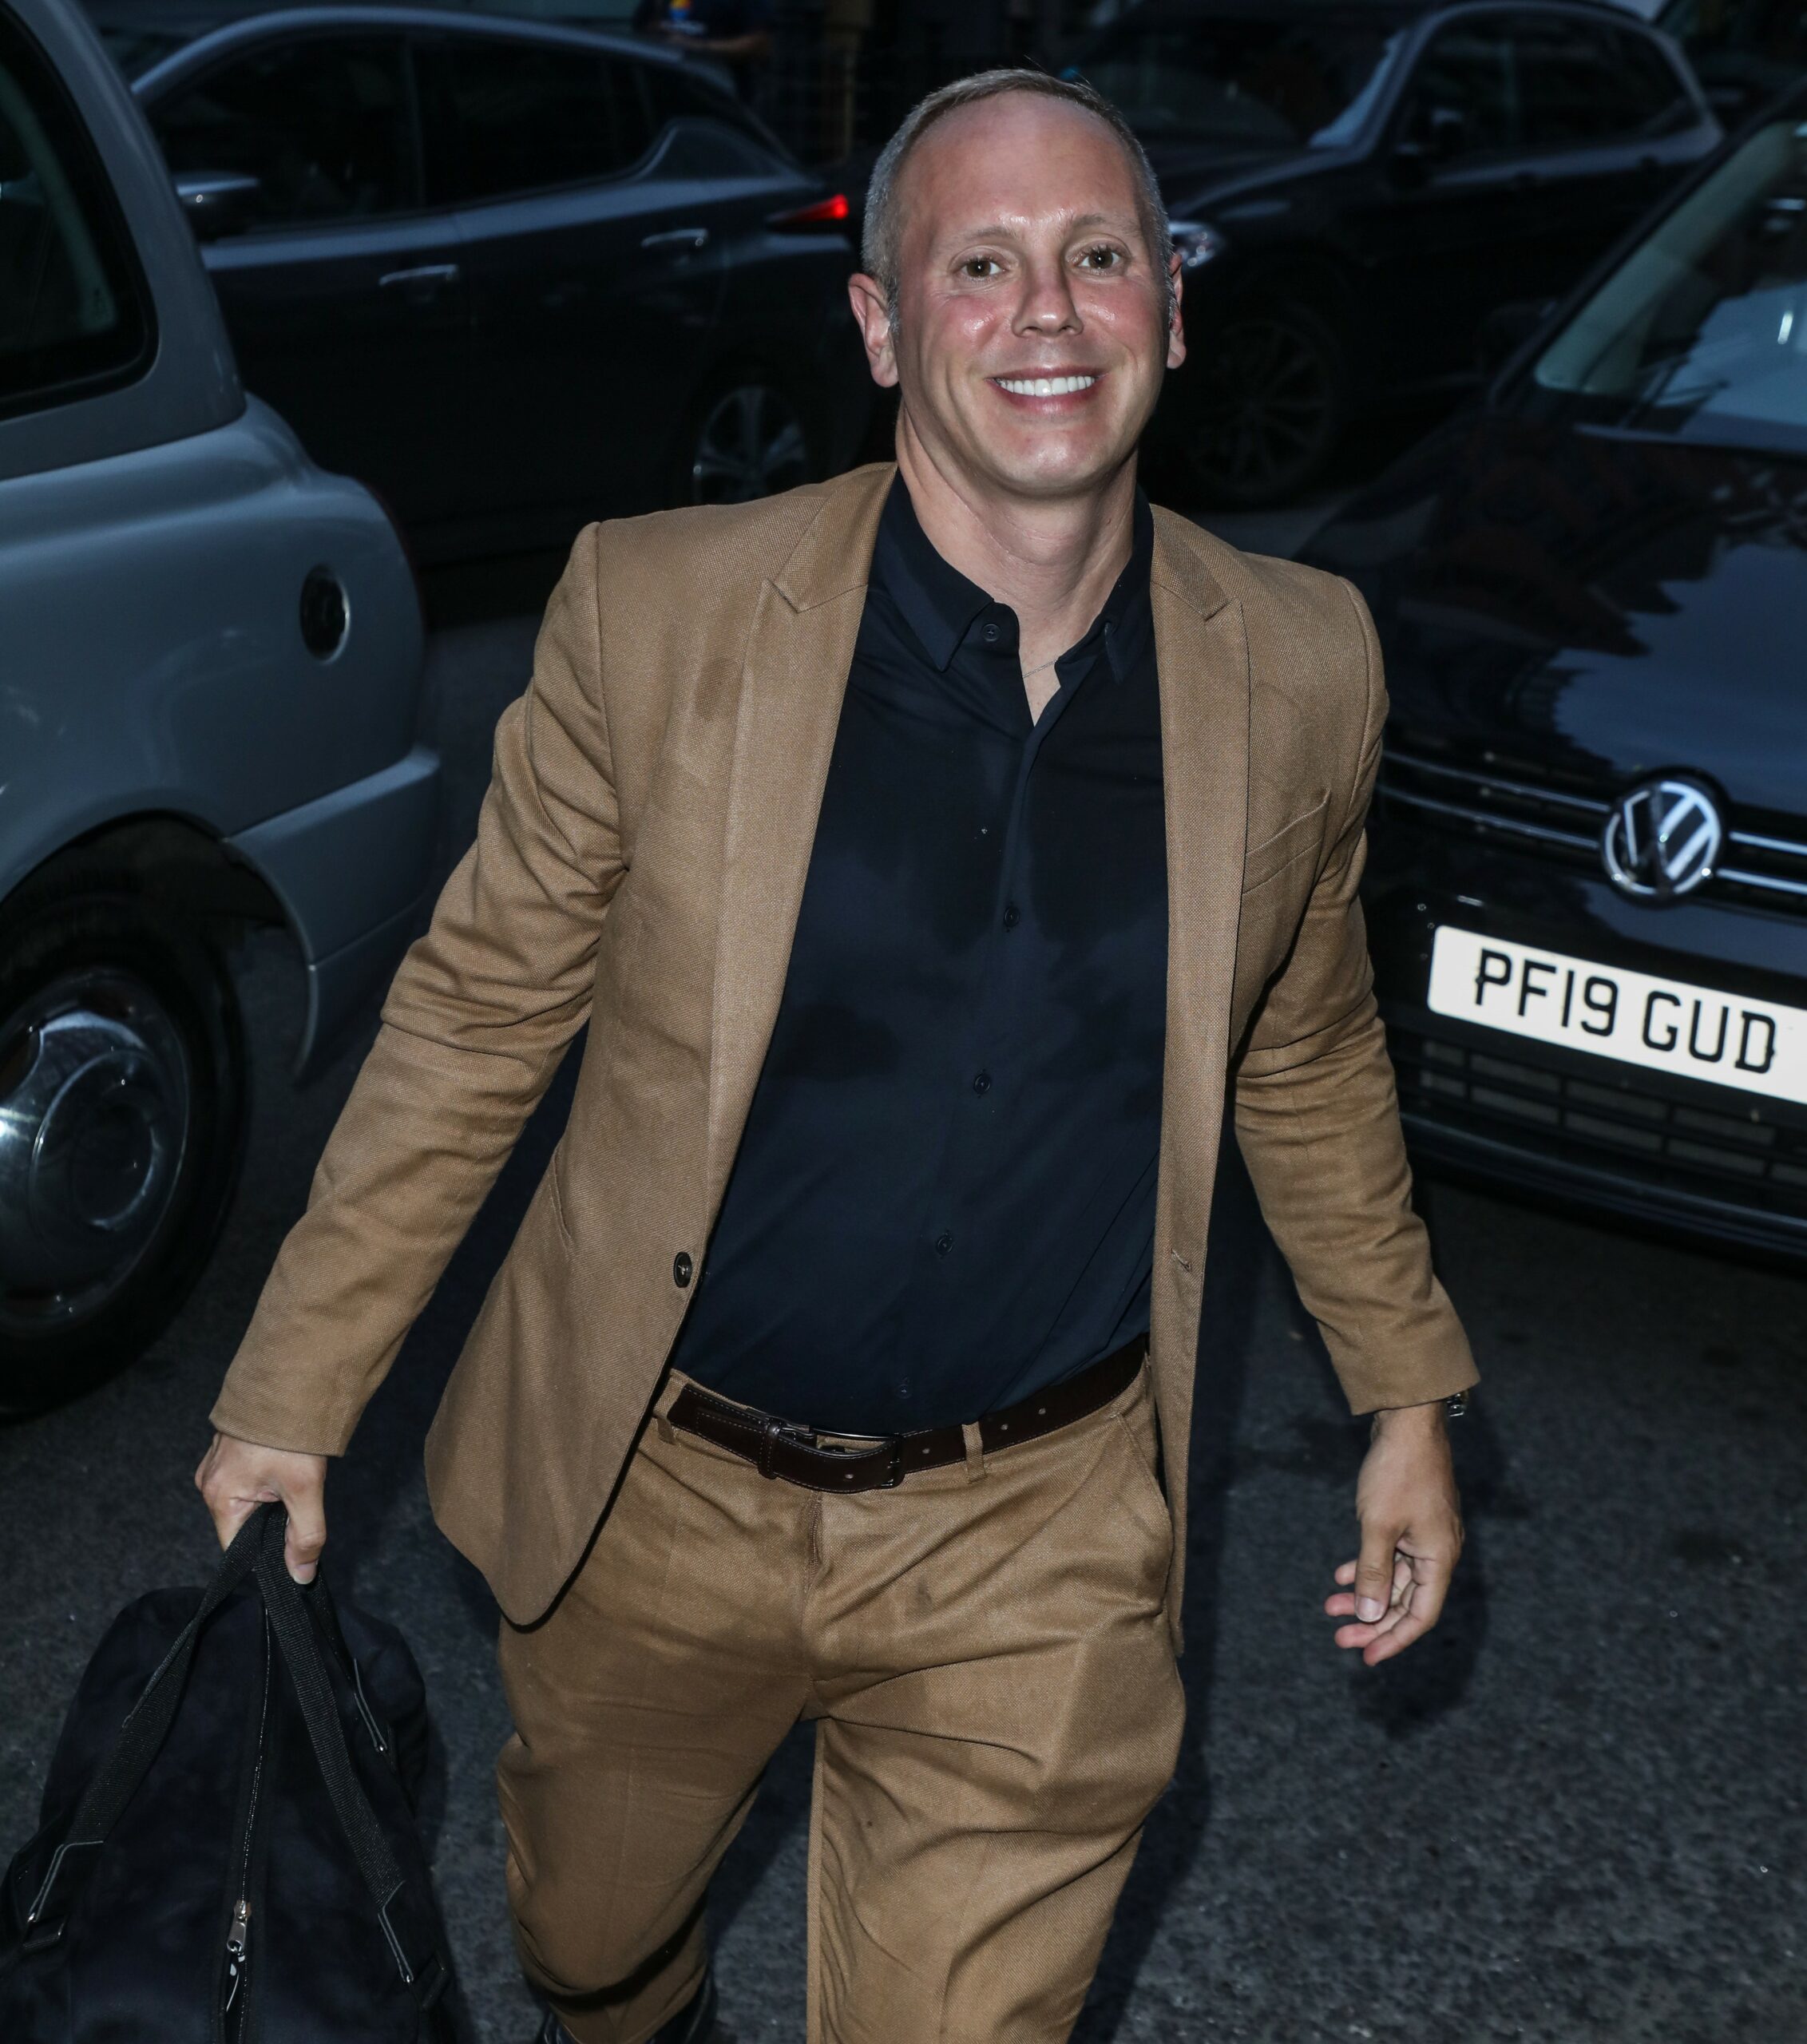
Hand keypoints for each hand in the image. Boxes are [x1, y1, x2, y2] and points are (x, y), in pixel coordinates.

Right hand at [194, 1433, 328, 1582]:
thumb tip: (300, 1575)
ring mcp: (217, 1462)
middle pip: (242, 1524)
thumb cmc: (290, 1435)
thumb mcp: (305, 1489)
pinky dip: (268, 1480)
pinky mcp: (230, 1448)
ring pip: (247, 1500)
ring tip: (295, 1484)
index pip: (236, 1550)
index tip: (290, 1556)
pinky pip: (248, 1477)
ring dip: (271, 1500)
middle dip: (271, 1525)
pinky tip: (287, 1468)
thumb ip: (305, 1536)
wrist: (291, 1379)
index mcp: (219, 1497)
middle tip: (300, 1510)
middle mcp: (210, 1482)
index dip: (264, 1559)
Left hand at [1324, 1399, 1462, 1665]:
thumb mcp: (1378, 1526)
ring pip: (1395, 1579)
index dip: (1392, 1640)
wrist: (1406, 1421)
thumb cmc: (1397, 1472)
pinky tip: (1341, 1574)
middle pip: (1406, 1602)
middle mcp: (1438, 1552)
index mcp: (1440, 1559)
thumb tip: (1370, 1617)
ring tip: (1330, 1607)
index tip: (1364, 1658)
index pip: (1419, 1616)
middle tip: (1337, 1635)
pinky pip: (1391, 1555)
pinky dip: (1368, 1567)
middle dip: (1372, 1621)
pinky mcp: (1411, 1519)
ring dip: (1365, 1594)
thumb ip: (1374, 1573)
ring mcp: (1425, 1535)